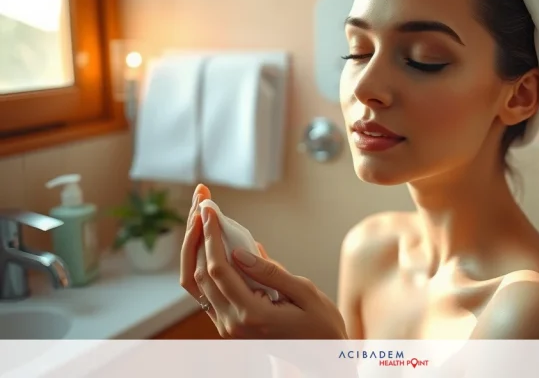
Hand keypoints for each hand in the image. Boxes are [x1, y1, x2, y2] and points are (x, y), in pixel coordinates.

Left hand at [179, 184, 347, 339]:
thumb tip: (240, 251)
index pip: (219, 270)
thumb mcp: (304, 293)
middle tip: (201, 202)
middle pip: (200, 273)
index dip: (211, 236)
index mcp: (251, 315)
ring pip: (196, 283)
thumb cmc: (321, 325)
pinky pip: (206, 291)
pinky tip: (212, 239)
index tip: (209, 208)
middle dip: (198, 234)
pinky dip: (204, 262)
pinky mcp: (228, 324)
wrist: (322, 357)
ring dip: (195, 247)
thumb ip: (271, 273)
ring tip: (201, 217)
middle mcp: (232, 324)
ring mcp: (227, 326)